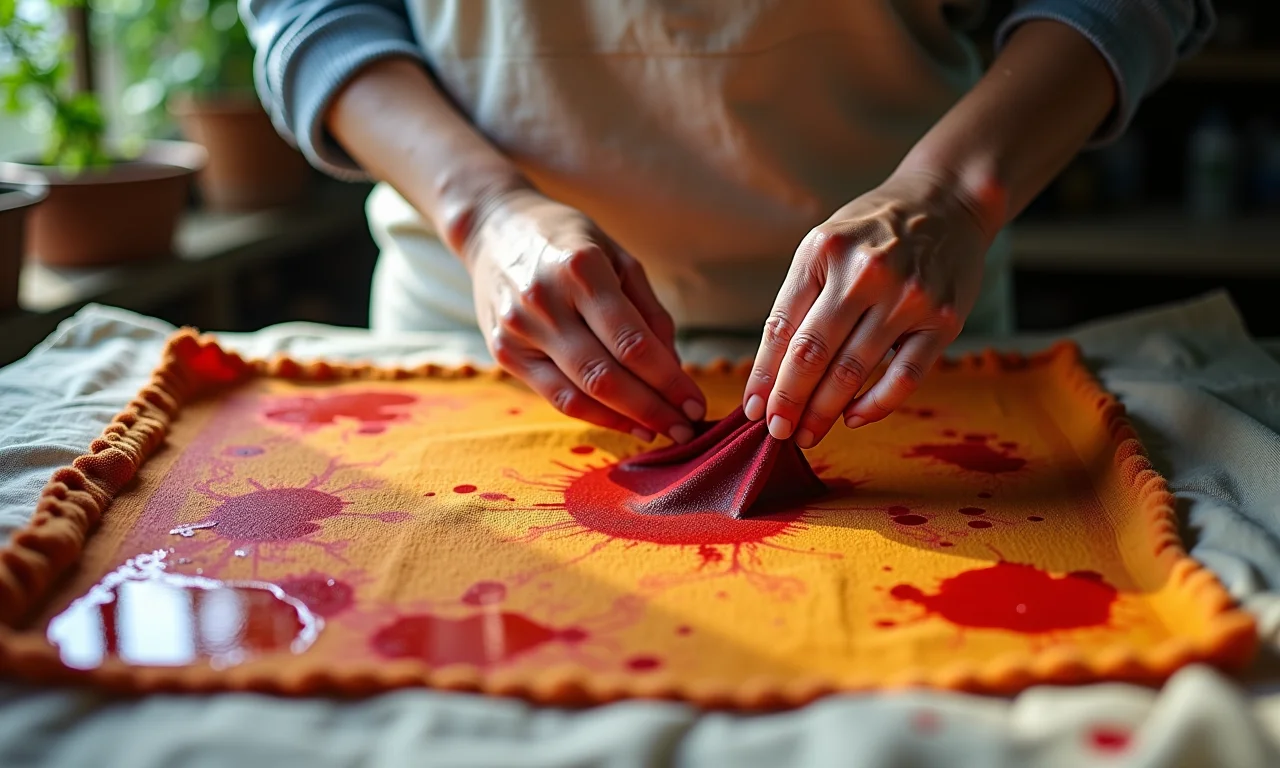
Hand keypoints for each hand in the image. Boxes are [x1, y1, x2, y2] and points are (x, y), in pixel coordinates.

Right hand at [466, 188, 704, 442]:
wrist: (494, 230)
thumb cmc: (569, 241)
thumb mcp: (618, 257)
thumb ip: (649, 313)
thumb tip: (673, 370)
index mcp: (580, 270)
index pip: (631, 342)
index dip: (668, 381)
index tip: (696, 403)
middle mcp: (544, 303)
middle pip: (605, 376)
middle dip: (653, 409)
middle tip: (687, 429)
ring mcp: (518, 332)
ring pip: (579, 395)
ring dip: (626, 421)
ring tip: (660, 432)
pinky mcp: (504, 353)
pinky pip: (556, 397)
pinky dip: (595, 415)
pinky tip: (625, 422)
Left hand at [742, 169, 993, 446]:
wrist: (948, 202)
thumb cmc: (874, 233)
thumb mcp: (827, 247)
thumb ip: (801, 301)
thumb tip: (771, 375)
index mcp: (823, 252)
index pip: (781, 328)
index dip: (764, 375)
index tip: (753, 410)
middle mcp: (864, 272)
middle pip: (812, 354)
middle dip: (789, 401)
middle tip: (776, 433)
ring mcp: (908, 297)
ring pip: (852, 371)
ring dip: (824, 411)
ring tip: (806, 434)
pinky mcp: (943, 320)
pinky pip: (904, 377)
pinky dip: (875, 405)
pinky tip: (853, 418)